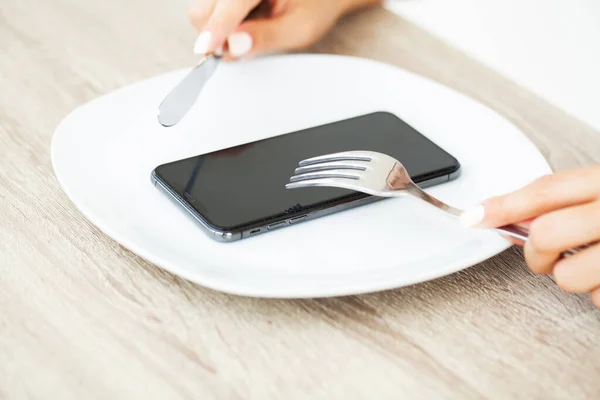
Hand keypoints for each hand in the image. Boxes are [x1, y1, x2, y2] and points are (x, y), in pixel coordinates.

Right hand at [189, 0, 379, 59]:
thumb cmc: (315, 7)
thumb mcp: (299, 29)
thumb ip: (267, 37)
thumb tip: (235, 45)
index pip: (230, 4)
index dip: (216, 29)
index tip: (206, 50)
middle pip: (204, 10)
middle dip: (217, 35)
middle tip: (245, 45)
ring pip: (203, 12)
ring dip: (220, 30)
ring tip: (253, 28)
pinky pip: (208, 12)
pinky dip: (222, 25)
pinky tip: (247, 22)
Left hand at [460, 166, 599, 306]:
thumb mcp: (597, 192)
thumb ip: (555, 202)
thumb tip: (499, 214)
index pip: (545, 191)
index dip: (501, 207)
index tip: (472, 217)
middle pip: (544, 235)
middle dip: (536, 251)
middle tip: (551, 251)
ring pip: (565, 276)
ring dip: (571, 275)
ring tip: (593, 263)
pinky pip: (596, 299)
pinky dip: (598, 291)